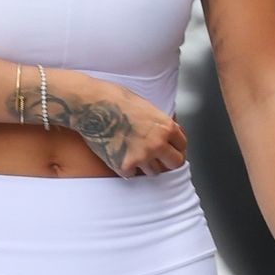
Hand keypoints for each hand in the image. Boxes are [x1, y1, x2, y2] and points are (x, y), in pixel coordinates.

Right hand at [66, 78, 187, 177]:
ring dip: (147, 165)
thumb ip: (160, 124)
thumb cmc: (116, 99)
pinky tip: (120, 155)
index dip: (175, 147)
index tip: (170, 149)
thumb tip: (167, 135)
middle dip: (167, 160)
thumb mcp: (147, 107)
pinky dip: (127, 168)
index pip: (182, 146)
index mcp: (165, 127)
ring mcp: (141, 157)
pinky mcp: (124, 166)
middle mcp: (157, 144)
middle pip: (175, 163)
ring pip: (154, 172)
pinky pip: (132, 174)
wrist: (92, 105)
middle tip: (158, 157)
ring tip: (134, 153)